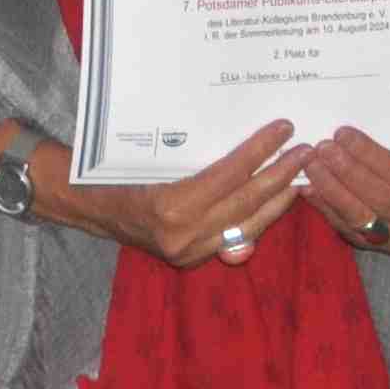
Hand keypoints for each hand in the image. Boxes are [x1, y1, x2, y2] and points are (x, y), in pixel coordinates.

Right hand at [44, 118, 309, 268]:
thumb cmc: (112, 168)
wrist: (83, 203)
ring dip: (278, 201)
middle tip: (306, 151)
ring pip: (248, 226)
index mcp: (171, 205)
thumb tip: (245, 149)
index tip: (283, 129)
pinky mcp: (190, 260)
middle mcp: (183, 235)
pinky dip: (257, 218)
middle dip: (281, 176)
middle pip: (246, 204)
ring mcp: (188, 252)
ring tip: (300, 176)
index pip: (230, 175)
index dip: (260, 151)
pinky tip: (274, 200)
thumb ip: (195, 159)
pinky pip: (234, 238)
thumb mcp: (151, 154)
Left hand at [288, 126, 389, 255]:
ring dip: (331, 188)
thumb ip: (389, 155)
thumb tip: (347, 135)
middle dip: (348, 171)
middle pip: (379, 196)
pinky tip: (308, 188)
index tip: (343, 134)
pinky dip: (323, 206)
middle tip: (323, 148)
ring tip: (312, 165)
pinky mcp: (369, 248)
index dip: (369, 153)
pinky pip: (342, 226)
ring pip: (358, 215)